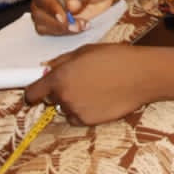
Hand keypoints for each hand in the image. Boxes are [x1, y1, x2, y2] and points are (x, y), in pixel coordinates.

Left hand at [24, 42, 156, 124]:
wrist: (141, 75)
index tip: (38, 91)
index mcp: (60, 77)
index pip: (32, 92)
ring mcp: (76, 111)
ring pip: (66, 109)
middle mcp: (64, 96)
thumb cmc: (115, 57)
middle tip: (79, 82)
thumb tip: (47, 69)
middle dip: (59, 92)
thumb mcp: (85, 51)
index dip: (34, 91)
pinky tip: (100, 99)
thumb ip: (62, 62)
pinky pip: (78, 118)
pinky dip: (84, 111)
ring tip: (95, 89)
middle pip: (50, 100)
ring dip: (73, 102)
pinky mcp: (89, 122)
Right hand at [31, 0, 119, 34]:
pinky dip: (65, 33)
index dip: (51, 8)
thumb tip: (71, 7)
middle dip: (57, 23)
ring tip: (82, 25)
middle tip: (76, 25)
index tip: (64, 17)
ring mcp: (46, 8)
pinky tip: (80, 27)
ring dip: (61, 29)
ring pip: (42, 25)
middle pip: (38, 13)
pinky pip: (51, 32)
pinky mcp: (53, 20)